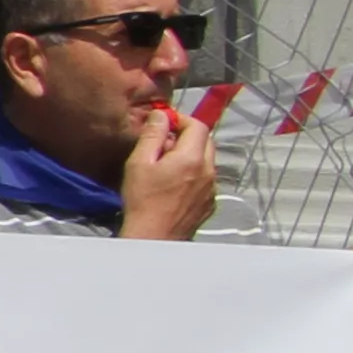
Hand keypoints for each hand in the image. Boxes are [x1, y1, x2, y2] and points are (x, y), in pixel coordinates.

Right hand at [118, 103, 218, 241]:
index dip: (181, 119)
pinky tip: (174, 184)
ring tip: (167, 164)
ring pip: (206, 160)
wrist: (154, 237)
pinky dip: (193, 173)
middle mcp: (209, 170)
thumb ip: (153, 136)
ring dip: (191, 155)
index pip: (198, 125)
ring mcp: (212, 188)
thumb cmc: (142, 199)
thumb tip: (161, 115)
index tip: (165, 122)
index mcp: (192, 158)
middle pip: (206, 141)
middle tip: (164, 142)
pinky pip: (206, 179)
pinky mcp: (210, 203)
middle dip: (188, 135)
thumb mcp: (140, 163)